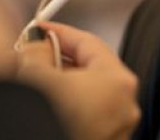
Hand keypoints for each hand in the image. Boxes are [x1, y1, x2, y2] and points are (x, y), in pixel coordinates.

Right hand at [18, 22, 139, 139]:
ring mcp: (117, 131)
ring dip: (62, 87)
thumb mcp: (33, 72)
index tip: (42, 28)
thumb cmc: (47, 119)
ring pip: (88, 97)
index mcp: (117, 81)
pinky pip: (88, 118)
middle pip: (91, 70)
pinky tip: (45, 106)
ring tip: (35, 85)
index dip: (59, 32)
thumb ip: (38, 50)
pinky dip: (69, 109)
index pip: (88, 42)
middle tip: (34, 55)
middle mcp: (125, 106)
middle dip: (60, 61)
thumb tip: (38, 46)